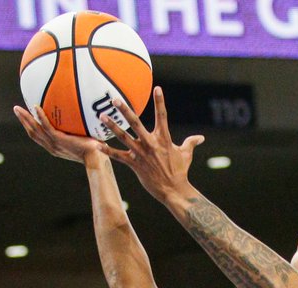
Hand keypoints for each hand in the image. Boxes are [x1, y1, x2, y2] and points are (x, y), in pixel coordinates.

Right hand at [14, 105, 108, 163]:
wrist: (96, 157)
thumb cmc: (92, 149)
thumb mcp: (80, 139)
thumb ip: (75, 131)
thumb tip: (78, 116)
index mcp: (53, 147)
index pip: (37, 136)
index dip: (29, 126)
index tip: (24, 116)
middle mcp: (51, 146)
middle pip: (32, 132)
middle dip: (23, 120)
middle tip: (16, 109)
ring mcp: (54, 144)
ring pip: (35, 129)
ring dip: (26, 118)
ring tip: (19, 108)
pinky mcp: (59, 140)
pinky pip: (47, 127)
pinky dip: (40, 117)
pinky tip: (36, 107)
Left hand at [99, 87, 204, 205]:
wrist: (173, 190)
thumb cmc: (180, 171)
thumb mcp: (186, 154)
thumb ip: (191, 143)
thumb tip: (200, 138)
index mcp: (164, 138)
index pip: (162, 116)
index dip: (160, 101)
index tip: (157, 88)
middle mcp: (151, 143)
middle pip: (135, 123)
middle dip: (124, 110)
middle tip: (114, 99)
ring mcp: (141, 154)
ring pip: (124, 137)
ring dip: (112, 126)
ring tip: (102, 116)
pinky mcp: (135, 165)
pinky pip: (118, 156)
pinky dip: (107, 151)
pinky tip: (97, 145)